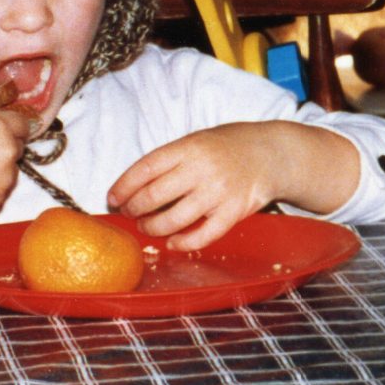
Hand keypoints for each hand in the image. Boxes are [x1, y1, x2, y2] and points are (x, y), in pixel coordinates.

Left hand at [107, 121, 356, 250]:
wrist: (272, 154)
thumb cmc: (229, 147)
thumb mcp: (197, 141)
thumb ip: (170, 160)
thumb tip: (132, 186)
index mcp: (189, 147)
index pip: (144, 169)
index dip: (123, 186)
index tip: (112, 198)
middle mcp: (202, 169)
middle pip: (153, 196)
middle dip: (134, 209)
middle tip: (130, 213)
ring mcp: (219, 192)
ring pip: (173, 220)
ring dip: (153, 227)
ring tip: (147, 226)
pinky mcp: (234, 212)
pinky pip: (202, 236)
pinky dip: (182, 243)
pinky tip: (172, 242)